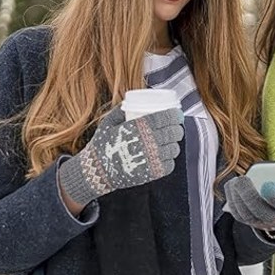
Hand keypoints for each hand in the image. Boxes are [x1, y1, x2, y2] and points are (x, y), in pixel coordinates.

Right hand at [59, 105, 183, 204]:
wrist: (96, 172)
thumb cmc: (102, 146)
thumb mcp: (108, 123)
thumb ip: (120, 111)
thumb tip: (129, 101)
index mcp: (139, 127)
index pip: (165, 118)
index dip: (175, 115)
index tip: (177, 114)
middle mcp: (148, 142)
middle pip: (173, 133)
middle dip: (177, 129)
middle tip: (176, 127)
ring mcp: (151, 159)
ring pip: (174, 149)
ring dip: (174, 144)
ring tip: (171, 142)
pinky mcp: (152, 173)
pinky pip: (169, 165)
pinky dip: (169, 160)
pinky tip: (165, 156)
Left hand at [224, 173, 274, 230]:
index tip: (268, 183)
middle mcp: (274, 219)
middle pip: (260, 211)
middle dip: (250, 195)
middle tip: (243, 179)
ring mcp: (259, 222)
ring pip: (245, 214)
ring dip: (237, 196)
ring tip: (234, 181)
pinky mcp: (246, 221)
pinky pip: (236, 213)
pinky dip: (231, 198)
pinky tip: (230, 185)